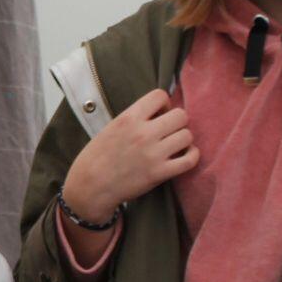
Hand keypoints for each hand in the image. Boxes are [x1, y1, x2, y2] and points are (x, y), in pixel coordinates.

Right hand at [62, 89, 197, 216]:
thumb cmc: (97, 157)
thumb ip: (134, 118)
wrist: (90, 186)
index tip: (159, 115)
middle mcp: (143, 133)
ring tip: (174, 146)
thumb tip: (160, 112)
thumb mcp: (111, 128)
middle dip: (177, 122)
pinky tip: (184, 156)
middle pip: (180, 115)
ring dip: (183, 140)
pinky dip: (192, 156)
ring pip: (187, 135)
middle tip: (169, 131)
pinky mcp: (160, 173)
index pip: (160, 95)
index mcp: (129, 118)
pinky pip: (190, 159)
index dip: (164, 104)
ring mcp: (153, 154)